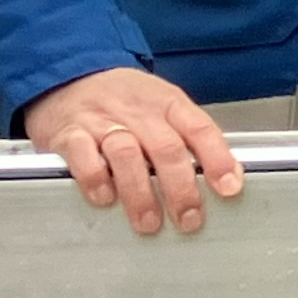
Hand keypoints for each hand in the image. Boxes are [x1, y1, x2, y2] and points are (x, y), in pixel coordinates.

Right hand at [17, 66, 241, 237]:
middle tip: (188, 219)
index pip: (199, 128)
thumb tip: (223, 177)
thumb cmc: (122, 100)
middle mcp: (137, 110)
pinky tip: (104, 198)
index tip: (229, 188)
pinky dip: (95, 178)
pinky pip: (82, 155)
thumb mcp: (160, 106)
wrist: (67, 76)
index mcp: (166, 102)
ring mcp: (102, 120)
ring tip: (149, 222)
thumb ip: (188, 137)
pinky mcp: (69, 133)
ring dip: (140, 192)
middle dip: (181, 188)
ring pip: (126, 153)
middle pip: (166, 147)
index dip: (217, 159)